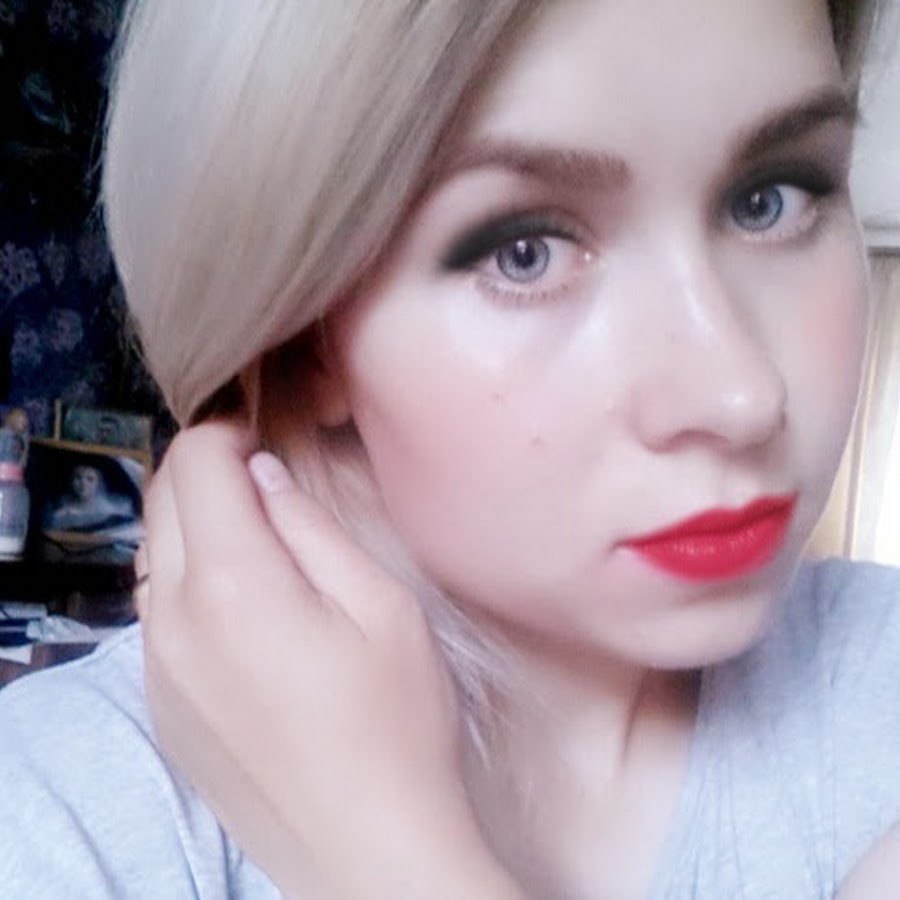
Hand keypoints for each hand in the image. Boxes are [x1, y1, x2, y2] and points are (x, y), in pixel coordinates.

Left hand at [139, 422, 521, 898]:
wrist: (366, 846)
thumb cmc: (395, 719)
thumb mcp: (382, 606)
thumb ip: (313, 529)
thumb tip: (265, 477)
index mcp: (231, 581)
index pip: (196, 463)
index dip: (226, 431)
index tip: (262, 432)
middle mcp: (173, 617)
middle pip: (161, 500)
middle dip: (203, 468)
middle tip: (258, 474)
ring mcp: (156, 667)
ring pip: (152, 555)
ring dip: (191, 523)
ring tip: (251, 533)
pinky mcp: (161, 705)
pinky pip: (155, 612)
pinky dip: (185, 577)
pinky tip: (239, 603)